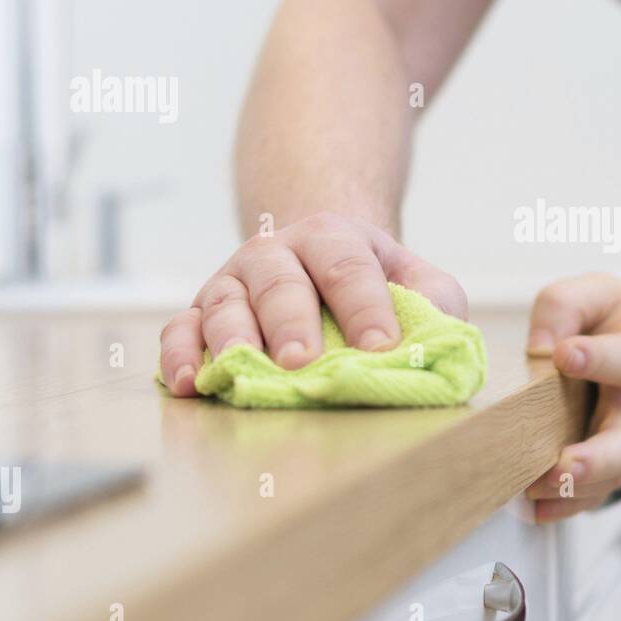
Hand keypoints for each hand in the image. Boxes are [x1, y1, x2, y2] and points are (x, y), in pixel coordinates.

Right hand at [159, 212, 466, 395]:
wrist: (317, 257)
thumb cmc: (373, 284)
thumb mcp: (416, 281)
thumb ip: (436, 302)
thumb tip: (442, 339)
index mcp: (334, 238)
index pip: (349, 268)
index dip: (365, 306)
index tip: (380, 346)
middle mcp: (275, 252)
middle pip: (281, 282)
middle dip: (291, 322)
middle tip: (302, 360)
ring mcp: (233, 280)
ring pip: (225, 302)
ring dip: (231, 337)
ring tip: (240, 370)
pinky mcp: (200, 312)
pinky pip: (181, 328)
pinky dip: (179, 354)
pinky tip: (190, 383)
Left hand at [522, 274, 620, 522]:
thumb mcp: (608, 295)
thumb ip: (566, 305)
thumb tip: (536, 346)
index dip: (594, 357)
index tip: (564, 354)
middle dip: (597, 458)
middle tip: (565, 465)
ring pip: (610, 476)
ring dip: (572, 490)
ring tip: (533, 488)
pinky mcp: (620, 469)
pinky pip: (596, 495)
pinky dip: (566, 507)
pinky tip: (537, 508)